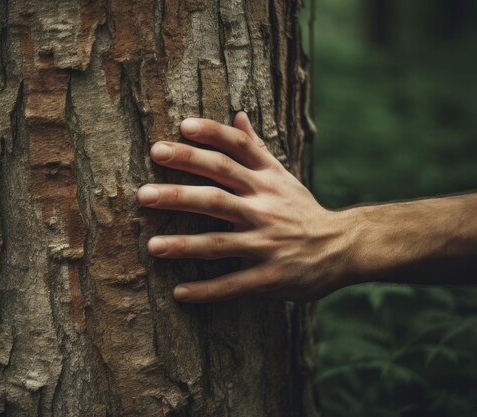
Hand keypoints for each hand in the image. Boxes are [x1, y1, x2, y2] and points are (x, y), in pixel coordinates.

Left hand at [137, 112, 353, 302]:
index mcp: (266, 180)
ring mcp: (267, 243)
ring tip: (152, 246)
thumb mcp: (282, 176)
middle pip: (217, 195)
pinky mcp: (270, 276)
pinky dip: (207, 290)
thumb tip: (236, 114)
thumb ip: (256, 148)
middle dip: (179, 193)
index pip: (237, 150)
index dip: (211, 136)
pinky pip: (234, 284)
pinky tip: (179, 292)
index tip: (181, 127)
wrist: (343, 246)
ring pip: (220, 242)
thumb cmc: (301, 208)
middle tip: (143, 193)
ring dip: (184, 245)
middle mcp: (265, 207)